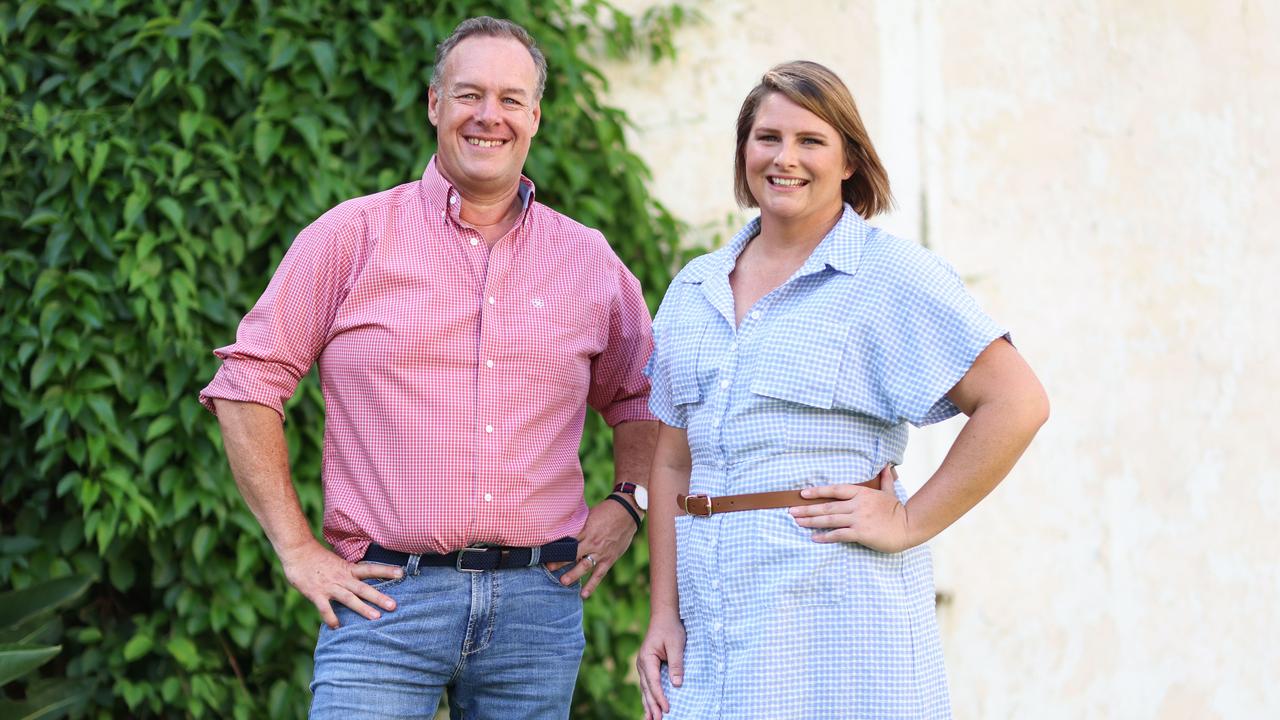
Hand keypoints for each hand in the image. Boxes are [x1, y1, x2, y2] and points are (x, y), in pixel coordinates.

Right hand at [279, 540, 402, 627]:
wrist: (297, 551)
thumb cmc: (317, 558)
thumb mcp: (337, 562)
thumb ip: (348, 572)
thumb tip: (361, 580)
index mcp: (348, 569)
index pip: (370, 569)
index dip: (385, 571)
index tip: (401, 573)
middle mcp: (342, 578)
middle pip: (364, 588)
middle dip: (379, 597)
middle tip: (394, 606)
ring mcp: (329, 586)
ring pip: (349, 598)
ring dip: (363, 608)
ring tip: (376, 618)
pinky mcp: (316, 593)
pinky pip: (325, 608)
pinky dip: (331, 618)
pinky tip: (337, 627)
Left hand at [545, 497, 637, 598]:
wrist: (628, 512)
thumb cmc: (607, 511)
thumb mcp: (590, 514)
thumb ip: (579, 525)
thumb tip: (564, 529)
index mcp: (585, 529)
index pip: (568, 540)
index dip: (557, 547)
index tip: (545, 552)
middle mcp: (592, 542)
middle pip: (573, 554)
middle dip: (560, 561)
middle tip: (548, 568)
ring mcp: (601, 552)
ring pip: (585, 565)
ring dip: (573, 574)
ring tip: (562, 581)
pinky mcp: (609, 559)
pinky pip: (599, 574)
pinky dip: (592, 584)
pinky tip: (584, 594)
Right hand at [636, 612, 684, 718]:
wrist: (664, 616)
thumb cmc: (670, 629)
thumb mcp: (676, 644)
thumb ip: (676, 664)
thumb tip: (677, 684)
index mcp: (647, 658)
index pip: (653, 682)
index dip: (660, 697)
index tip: (668, 709)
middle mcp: (642, 664)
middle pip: (647, 689)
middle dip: (652, 706)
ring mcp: (643, 666)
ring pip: (645, 689)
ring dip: (648, 704)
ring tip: (651, 719)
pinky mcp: (648, 667)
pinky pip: (648, 684)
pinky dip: (649, 696)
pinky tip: (650, 706)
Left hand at [790, 465, 916, 552]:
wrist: (909, 526)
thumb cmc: (897, 510)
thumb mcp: (889, 492)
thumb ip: (884, 479)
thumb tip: (887, 465)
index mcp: (862, 493)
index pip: (835, 490)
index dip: (818, 491)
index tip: (802, 493)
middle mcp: (857, 504)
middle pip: (828, 506)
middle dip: (807, 509)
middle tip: (791, 511)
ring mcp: (858, 518)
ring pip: (830, 519)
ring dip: (811, 521)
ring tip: (797, 522)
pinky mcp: (861, 533)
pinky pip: (839, 534)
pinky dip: (825, 536)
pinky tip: (814, 538)